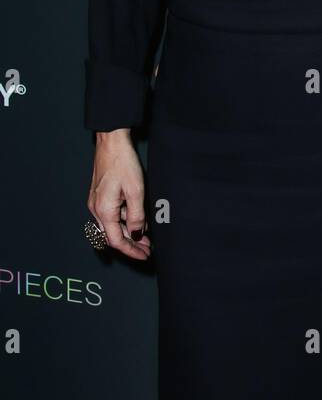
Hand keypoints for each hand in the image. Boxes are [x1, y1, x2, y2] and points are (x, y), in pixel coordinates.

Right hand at [87, 131, 151, 261]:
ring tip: (147, 237)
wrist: (111, 143)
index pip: (117, 241)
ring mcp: (96, 202)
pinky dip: (124, 221)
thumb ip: (136, 216)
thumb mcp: (136, 191)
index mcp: (104, 211)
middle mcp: (96, 209)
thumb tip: (137, 234)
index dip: (131, 251)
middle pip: (113, 236)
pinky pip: (111, 215)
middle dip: (131, 244)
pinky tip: (137, 221)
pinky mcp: (100, 196)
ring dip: (128, 233)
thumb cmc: (123, 163)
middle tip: (148, 250)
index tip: (145, 256)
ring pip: (112, 226)